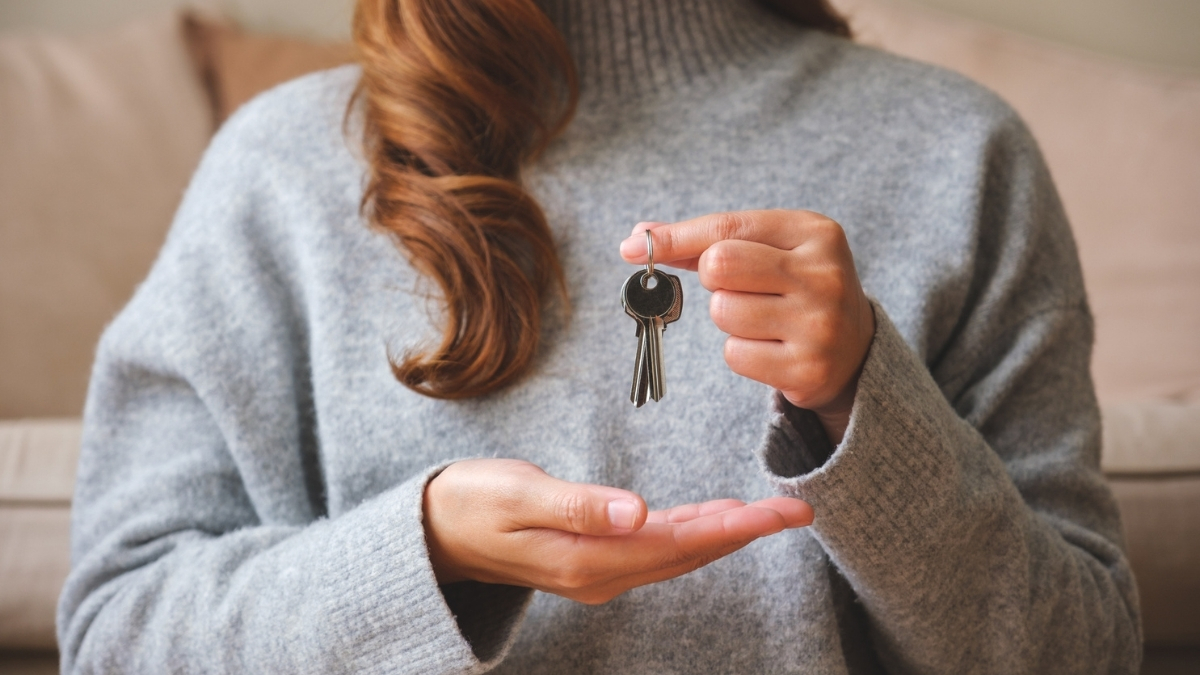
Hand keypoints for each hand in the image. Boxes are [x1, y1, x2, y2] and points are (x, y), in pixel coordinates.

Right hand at [423, 459, 812, 604]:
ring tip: (770, 514)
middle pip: (688, 553)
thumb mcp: (520, 495)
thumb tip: (638, 512)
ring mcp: (599, 572)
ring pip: (677, 554)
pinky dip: (692, 534)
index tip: (776, 512)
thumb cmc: (473, 503)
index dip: (731, 528)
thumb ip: (580, 506)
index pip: (677, 543)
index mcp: (589, 560)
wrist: (436, 532)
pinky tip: (711, 520)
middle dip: (745, 532)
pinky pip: (657, 551)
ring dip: (725, 533)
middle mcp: (602, 575)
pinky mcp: (595, 561)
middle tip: (796, 510)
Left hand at [620, 210, 874, 442]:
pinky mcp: (807, 369)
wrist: (856, 350)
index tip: (635, 246)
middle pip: (719, 267)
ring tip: (763, 319)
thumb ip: (708, 241)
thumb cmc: (797, 288)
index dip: (676, 237)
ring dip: (728, 318)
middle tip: (738, 288)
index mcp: (815, 232)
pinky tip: (771, 348)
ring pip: (723, 313)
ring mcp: (819, 325)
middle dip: (713, 280)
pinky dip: (741, 351)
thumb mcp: (770, 249)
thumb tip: (638, 239)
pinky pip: (735, 354)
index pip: (728, 229)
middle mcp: (823, 275)